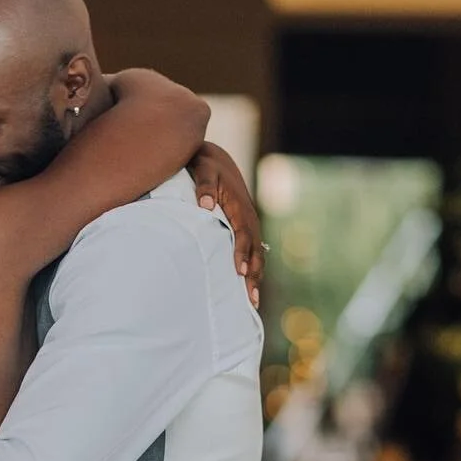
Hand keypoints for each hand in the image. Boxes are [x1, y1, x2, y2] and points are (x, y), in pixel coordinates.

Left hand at [188, 143, 264, 306]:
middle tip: (249, 298)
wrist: (214, 158)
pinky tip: (248, 289)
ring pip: (257, 254)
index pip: (243, 234)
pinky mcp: (244, 228)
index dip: (242, 253)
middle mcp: (248, 217)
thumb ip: (205, 185)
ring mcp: (248, 223)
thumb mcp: (203, 168)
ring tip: (252, 302)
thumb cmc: (204, 164)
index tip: (239, 271)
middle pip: (255, 250)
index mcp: (239, 206)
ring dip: (256, 277)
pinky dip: (252, 270)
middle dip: (253, 275)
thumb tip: (206, 205)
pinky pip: (252, 252)